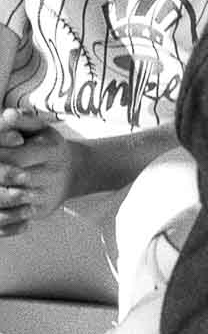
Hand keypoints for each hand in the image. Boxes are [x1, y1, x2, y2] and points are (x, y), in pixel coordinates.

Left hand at [0, 108, 74, 237]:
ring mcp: (48, 195)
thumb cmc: (47, 146)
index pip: (15, 157)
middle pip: (14, 178)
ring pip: (14, 200)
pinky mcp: (42, 211)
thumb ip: (22, 120)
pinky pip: (18, 218)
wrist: (75, 172)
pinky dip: (2, 217)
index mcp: (51, 152)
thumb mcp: (40, 129)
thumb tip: (8, 115)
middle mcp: (53, 175)